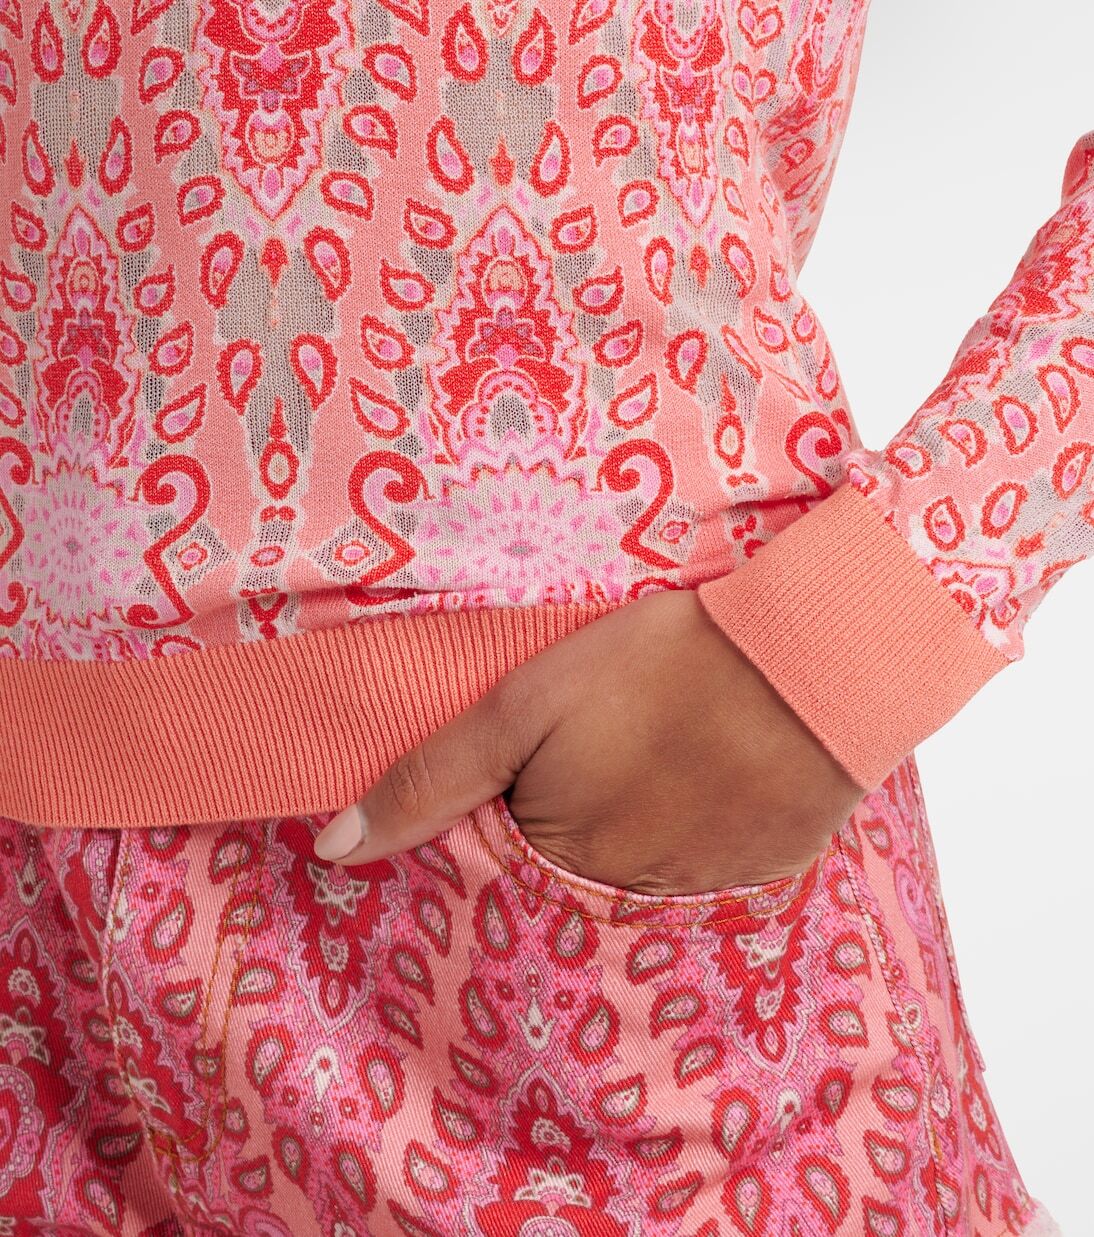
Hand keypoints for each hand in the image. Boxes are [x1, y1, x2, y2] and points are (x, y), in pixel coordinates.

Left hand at [312, 590, 864, 893]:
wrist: (811, 661)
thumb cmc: (658, 668)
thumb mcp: (526, 704)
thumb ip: (433, 778)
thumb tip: (335, 850)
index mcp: (555, 856)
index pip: (495, 870)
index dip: (495, 818)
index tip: (519, 776)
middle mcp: (621, 900)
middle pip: (565, 878)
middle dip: (561, 828)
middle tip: (598, 758)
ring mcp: (697, 895)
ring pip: (632, 875)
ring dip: (630, 830)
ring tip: (651, 758)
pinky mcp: (758, 876)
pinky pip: (701, 871)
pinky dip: (690, 833)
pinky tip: (703, 777)